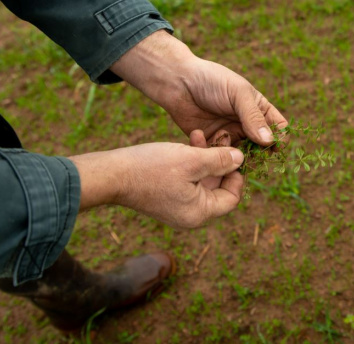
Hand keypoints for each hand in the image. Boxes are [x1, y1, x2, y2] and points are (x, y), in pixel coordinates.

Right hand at [70, 142, 243, 227]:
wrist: (112, 174)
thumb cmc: (152, 168)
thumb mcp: (191, 160)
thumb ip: (219, 160)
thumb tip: (241, 159)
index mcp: (199, 213)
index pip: (232, 198)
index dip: (236, 175)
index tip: (232, 154)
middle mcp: (190, 216)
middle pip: (217, 189)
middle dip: (219, 162)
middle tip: (218, 140)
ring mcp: (176, 208)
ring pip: (202, 182)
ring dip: (204, 158)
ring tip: (198, 136)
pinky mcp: (165, 198)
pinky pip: (187, 181)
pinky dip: (190, 163)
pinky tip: (186, 143)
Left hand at [111, 30, 287, 146]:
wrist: (178, 83)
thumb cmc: (211, 81)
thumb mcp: (237, 93)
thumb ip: (253, 117)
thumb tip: (270, 141)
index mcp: (259, 109)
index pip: (279, 128)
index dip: (280, 139)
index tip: (275, 148)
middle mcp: (247, 125)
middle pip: (263, 147)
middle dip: (260, 154)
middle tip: (253, 155)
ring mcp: (230, 135)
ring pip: (243, 156)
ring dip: (239, 155)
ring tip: (229, 144)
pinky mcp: (212, 145)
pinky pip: (221, 157)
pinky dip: (219, 154)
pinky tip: (213, 139)